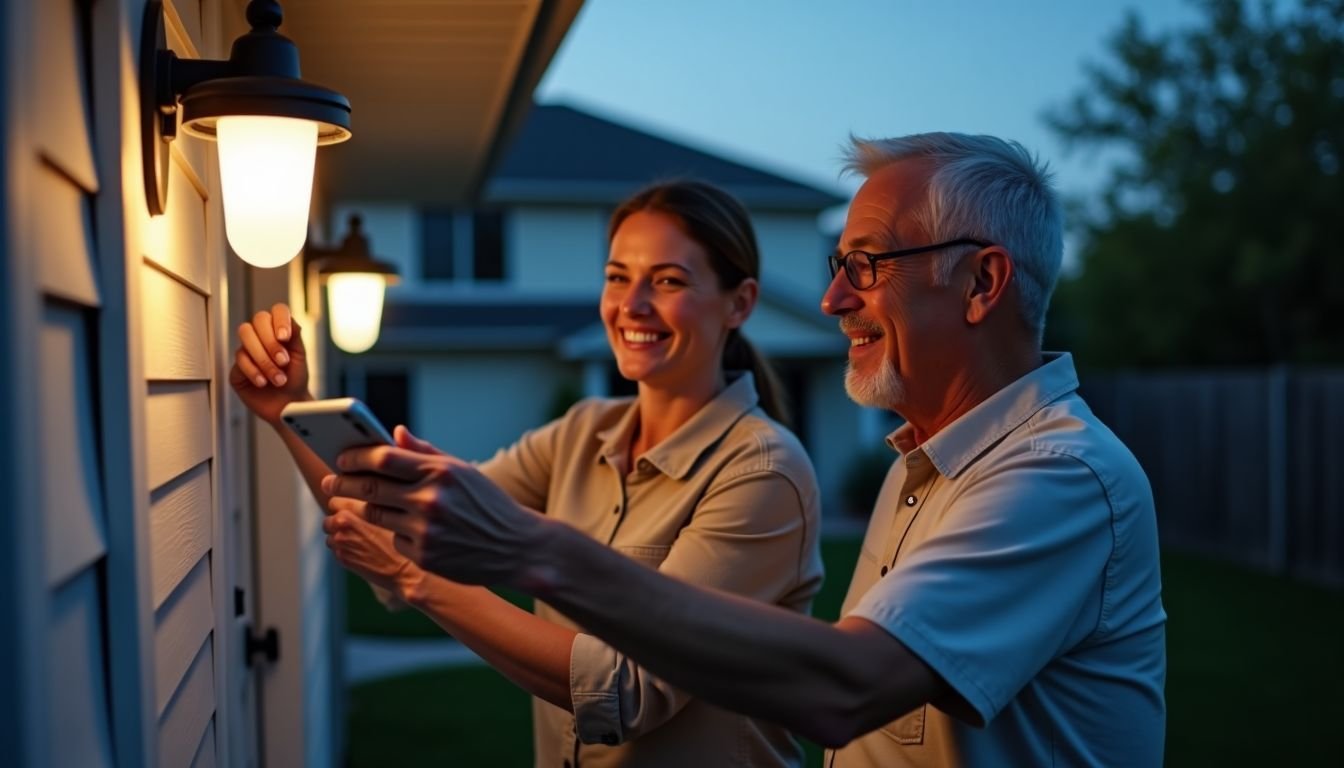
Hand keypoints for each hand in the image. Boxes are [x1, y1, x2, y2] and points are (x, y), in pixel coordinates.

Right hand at [228, 303, 310, 424]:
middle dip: (271, 343)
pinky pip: (239, 362)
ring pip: (246, 339)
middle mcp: (260, 337)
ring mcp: (246, 351)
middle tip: (283, 362)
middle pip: (257, 321)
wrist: (288, 405)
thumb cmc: (295, 380)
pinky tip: (263, 382)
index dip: (280, 320)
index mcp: (278, 329)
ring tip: (279, 379)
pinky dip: (254, 372)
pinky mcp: (236, 369)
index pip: (277, 311)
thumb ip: (295, 337)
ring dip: (264, 360)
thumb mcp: (301, 357)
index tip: (285, 337)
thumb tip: (290, 321)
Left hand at [319, 444, 550, 585]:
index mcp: (440, 471)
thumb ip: (425, 452)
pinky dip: (395, 532)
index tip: (341, 456)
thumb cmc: (488, 504)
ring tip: (361, 501)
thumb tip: (393, 432)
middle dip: (343, 482)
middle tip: (330, 481)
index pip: (383, 458)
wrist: (517, 546)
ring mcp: (426, 530)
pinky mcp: (424, 556)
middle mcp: (430, 499)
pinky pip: (394, 539)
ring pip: (376, 514)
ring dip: (365, 506)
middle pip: (370, 487)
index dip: (355, 456)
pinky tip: (408, 529)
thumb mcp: (462, 471)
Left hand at [322, 496, 418, 593]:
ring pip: (330, 536)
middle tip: (357, 527)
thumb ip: (371, 502)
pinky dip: (345, 550)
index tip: (353, 509)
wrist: (405, 568)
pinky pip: (336, 550)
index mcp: (351, 510)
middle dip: (338, 523)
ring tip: (361, 541)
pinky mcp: (342, 559)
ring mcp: (340, 543)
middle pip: (329, 520)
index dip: (344, 505)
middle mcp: (341, 526)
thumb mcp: (389, 510)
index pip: (333, 501)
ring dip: (340, 537)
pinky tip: (362, 551)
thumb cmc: (403, 538)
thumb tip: (360, 496)